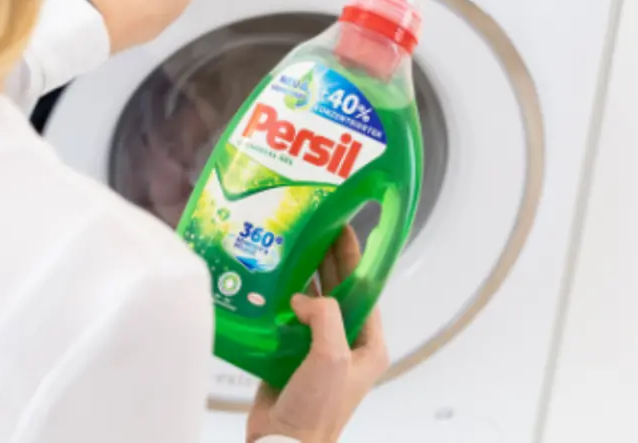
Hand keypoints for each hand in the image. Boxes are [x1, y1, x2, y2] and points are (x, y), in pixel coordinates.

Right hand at [246, 227, 389, 442]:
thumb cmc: (315, 411)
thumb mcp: (332, 356)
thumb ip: (325, 316)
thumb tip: (302, 299)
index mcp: (368, 344)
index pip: (364, 288)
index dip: (353, 256)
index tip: (342, 226)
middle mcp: (346, 344)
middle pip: (339, 289)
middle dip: (327, 259)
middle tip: (314, 226)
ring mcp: (318, 349)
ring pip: (312, 302)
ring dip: (302, 276)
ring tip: (290, 245)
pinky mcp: (291, 356)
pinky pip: (288, 319)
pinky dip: (280, 300)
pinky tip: (269, 281)